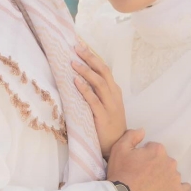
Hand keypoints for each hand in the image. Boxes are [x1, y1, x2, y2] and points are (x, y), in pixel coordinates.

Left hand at [72, 41, 126, 157]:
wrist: (116, 145)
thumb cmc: (108, 124)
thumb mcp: (106, 105)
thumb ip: (97, 93)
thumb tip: (80, 78)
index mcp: (114, 91)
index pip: (105, 69)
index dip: (93, 56)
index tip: (81, 45)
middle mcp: (114, 95)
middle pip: (103, 71)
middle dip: (90, 58)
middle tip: (77, 47)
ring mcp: (110, 106)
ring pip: (100, 83)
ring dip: (86, 72)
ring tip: (73, 63)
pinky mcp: (103, 117)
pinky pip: (94, 100)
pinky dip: (85, 90)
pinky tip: (76, 82)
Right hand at [106, 129, 189, 190]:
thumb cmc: (121, 175)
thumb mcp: (118, 150)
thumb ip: (131, 136)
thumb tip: (143, 131)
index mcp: (158, 150)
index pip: (153, 149)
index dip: (144, 157)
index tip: (137, 165)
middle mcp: (170, 162)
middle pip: (164, 161)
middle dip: (155, 166)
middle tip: (143, 177)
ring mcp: (175, 178)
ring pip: (172, 174)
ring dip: (165, 177)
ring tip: (152, 187)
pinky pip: (184, 188)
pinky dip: (178, 189)